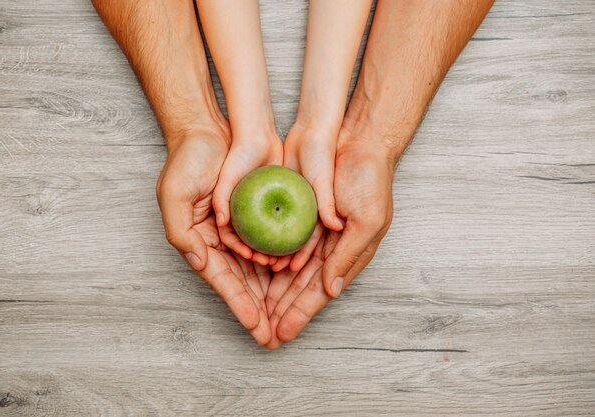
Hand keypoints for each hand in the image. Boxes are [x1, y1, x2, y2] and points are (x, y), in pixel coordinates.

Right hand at [156, 126, 270, 344]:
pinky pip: (274, 241)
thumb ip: (181, 232)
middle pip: (243, 282)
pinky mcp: (262, 212)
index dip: (239, 304)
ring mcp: (244, 227)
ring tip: (286, 315)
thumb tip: (199, 263)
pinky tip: (295, 276)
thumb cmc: (189, 160)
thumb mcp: (175, 196)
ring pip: (261, 268)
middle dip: (258, 310)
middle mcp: (222, 240)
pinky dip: (284, 259)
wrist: (215, 128)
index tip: (256, 326)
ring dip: (272, 292)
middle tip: (273, 335)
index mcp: (200, 241)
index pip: (222, 280)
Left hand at [265, 124, 396, 346]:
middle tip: (266, 332)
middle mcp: (330, 246)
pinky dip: (270, 258)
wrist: (355, 139)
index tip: (283, 333)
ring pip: (289, 268)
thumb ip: (348, 255)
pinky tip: (258, 274)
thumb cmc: (369, 179)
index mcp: (349, 252)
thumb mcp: (367, 220)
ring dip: (275, 290)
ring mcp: (312, 230)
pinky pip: (282, 241)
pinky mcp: (298, 212)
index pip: (321, 291)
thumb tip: (330, 291)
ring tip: (259, 310)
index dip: (302, 312)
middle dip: (285, 309)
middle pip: (301, 285)